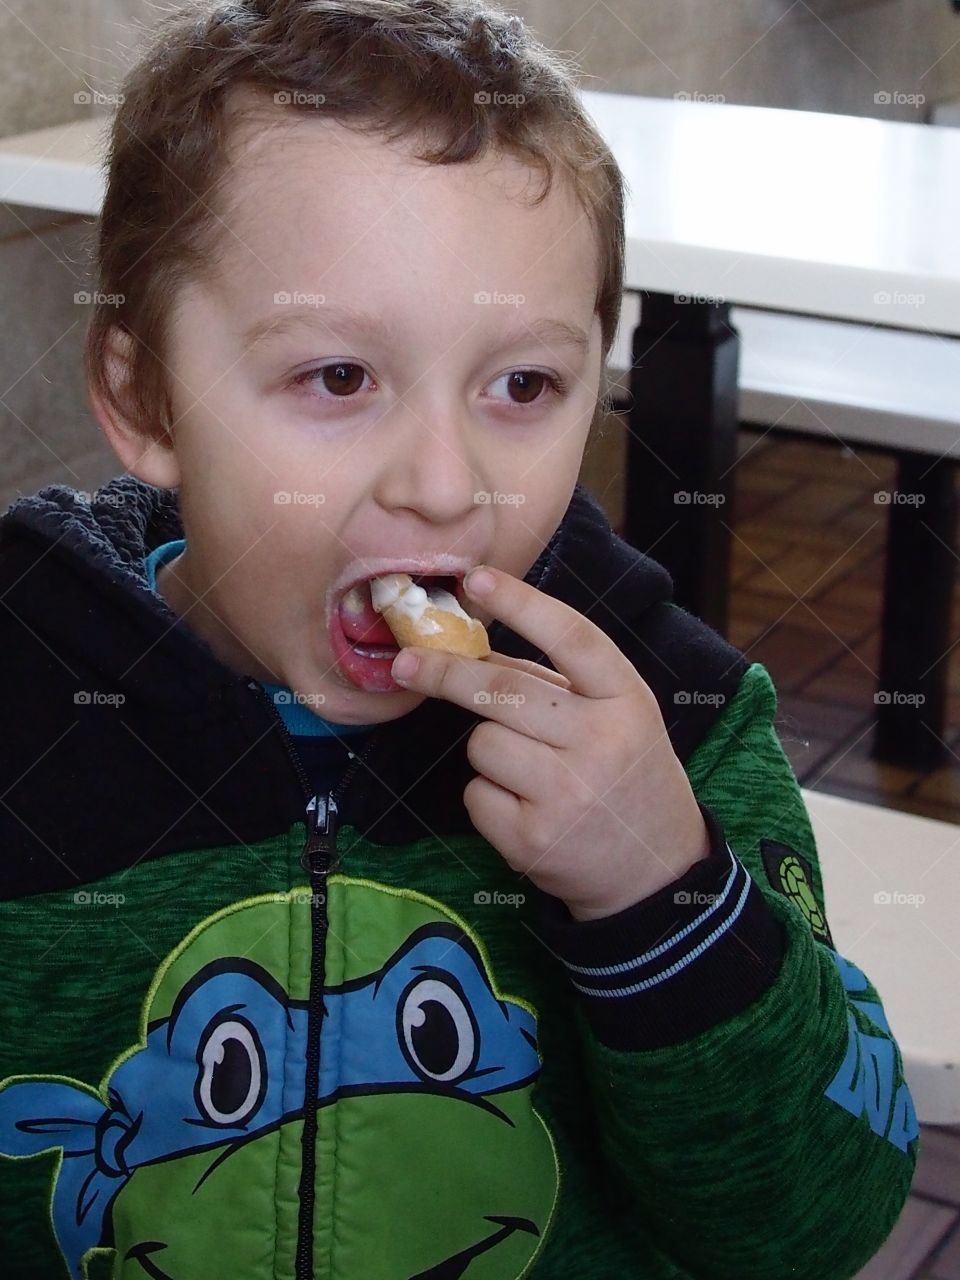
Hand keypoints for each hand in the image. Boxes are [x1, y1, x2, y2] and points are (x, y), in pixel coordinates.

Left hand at [389, 565, 710, 920]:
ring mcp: (567, 794)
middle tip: (409, 662)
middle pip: (503, 689)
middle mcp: (601, 743)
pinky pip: (476, 793)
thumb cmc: (626, 776)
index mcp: (628, 700)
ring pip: (481, 743)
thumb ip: (558, 682)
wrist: (654, 872)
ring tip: (530, 772)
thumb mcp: (617, 718)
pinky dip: (488, 797)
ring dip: (489, 750)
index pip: (574, 638)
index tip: (476, 580)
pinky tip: (525, 809)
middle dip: (446, 672)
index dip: (523, 604)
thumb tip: (472, 646)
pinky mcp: (532, 839)